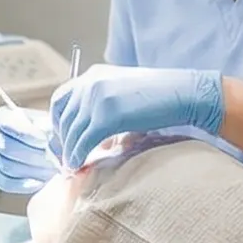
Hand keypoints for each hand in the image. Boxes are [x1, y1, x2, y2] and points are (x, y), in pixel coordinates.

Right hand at [0, 106, 60, 193]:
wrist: (49, 148)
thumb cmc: (49, 133)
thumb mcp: (50, 124)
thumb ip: (48, 129)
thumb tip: (48, 137)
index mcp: (4, 116)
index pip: (8, 125)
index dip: (27, 134)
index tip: (46, 141)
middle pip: (7, 148)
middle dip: (33, 156)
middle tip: (53, 161)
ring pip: (6, 167)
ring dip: (32, 171)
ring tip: (51, 171)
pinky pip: (5, 182)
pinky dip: (24, 184)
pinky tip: (40, 182)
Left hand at [48, 64, 224, 167]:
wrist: (184, 94)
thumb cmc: (159, 98)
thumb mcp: (124, 94)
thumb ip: (101, 107)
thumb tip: (85, 138)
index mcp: (93, 75)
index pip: (60, 99)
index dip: (57, 123)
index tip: (62, 140)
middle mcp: (90, 83)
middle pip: (62, 117)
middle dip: (61, 141)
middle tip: (65, 159)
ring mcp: (97, 98)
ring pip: (71, 132)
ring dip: (69, 152)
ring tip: (73, 166)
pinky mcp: (107, 116)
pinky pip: (83, 141)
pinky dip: (78, 156)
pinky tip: (80, 166)